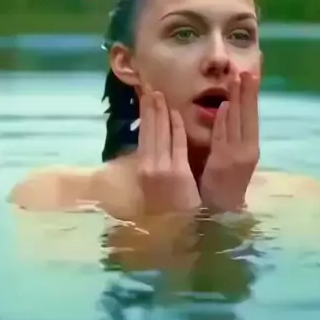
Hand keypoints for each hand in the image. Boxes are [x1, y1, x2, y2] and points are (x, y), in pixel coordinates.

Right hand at [137, 88, 201, 215]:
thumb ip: (152, 168)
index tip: (145, 99)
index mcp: (142, 169)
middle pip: (150, 131)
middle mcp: (148, 166)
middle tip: (151, 88)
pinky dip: (176, 128)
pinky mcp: (178, 173)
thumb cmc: (167, 211)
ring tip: (159, 94)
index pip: (144, 136)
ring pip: (161, 134)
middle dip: (150, 108)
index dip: (145, 116)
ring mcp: (162, 169)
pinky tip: (176, 114)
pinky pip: (177, 145)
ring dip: (160, 112)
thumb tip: (152, 149)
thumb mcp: (153, 188)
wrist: (175, 231)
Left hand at [200, 71, 259, 213]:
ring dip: (236, 99)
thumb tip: (226, 109)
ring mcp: (236, 156)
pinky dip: (224, 121)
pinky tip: (225, 106)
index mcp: (251, 148)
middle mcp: (248, 150)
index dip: (252, 95)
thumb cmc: (223, 185)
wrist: (222, 212)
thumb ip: (230, 136)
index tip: (252, 74)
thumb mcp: (231, 157)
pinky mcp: (223, 162)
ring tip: (237, 79)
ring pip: (236, 122)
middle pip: (248, 116)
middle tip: (248, 69)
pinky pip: (223, 137)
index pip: (252, 116)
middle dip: (248, 92)